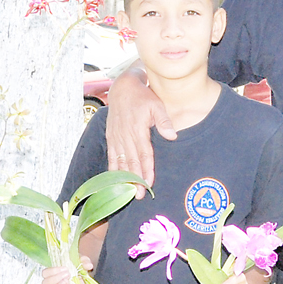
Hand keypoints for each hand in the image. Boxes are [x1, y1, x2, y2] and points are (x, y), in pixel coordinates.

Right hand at [42, 257, 92, 283]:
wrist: (88, 281)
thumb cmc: (80, 270)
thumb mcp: (83, 263)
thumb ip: (84, 261)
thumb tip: (88, 265)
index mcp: (54, 274)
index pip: (45, 273)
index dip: (53, 271)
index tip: (65, 268)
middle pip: (46, 283)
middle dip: (55, 278)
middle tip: (67, 275)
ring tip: (67, 283)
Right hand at [106, 63, 173, 198]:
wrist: (123, 87)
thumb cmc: (143, 97)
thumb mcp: (157, 104)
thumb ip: (163, 121)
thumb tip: (172, 136)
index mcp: (138, 129)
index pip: (144, 154)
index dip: (146, 169)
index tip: (149, 183)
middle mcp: (125, 136)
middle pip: (131, 162)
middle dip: (135, 180)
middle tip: (139, 196)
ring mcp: (116, 137)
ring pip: (121, 162)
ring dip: (124, 178)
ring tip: (128, 192)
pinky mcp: (111, 138)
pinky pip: (112, 156)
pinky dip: (113, 169)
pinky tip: (115, 181)